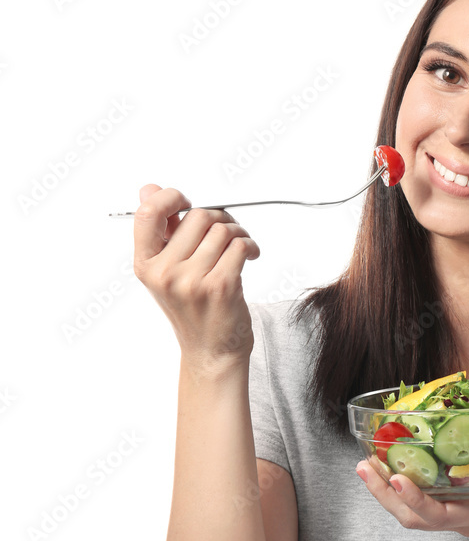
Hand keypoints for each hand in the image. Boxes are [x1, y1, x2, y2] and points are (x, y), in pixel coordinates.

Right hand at [132, 185, 260, 370]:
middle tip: (227, 231)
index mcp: (146, 265)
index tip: (187, 201)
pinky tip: (250, 256)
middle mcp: (165, 273)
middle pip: (198, 216)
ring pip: (223, 230)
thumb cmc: (193, 309)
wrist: (211, 352)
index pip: (147, 213)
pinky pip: (240, 245)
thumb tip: (150, 189)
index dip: (170, 197)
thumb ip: (162, 231)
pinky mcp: (220, 286)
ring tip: (240, 247)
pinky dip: (250, 245)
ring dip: (238, 233)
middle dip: (219, 218)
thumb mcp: (167, 272)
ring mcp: (192, 281)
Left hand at [356, 442, 468, 540]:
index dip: (415, 498)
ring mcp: (457, 517)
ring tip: (366, 465)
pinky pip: (422, 506)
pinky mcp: (458, 512)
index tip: (396, 477)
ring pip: (411, 515)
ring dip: (386, 493)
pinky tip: (393, 467)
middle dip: (384, 494)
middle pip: (412, 517)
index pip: (439, 514)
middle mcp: (462, 519)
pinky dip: (402, 489)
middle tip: (363, 465)